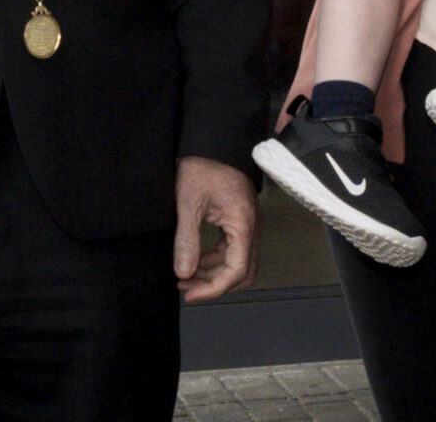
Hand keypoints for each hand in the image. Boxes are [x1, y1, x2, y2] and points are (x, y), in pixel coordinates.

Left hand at [173, 157, 259, 302]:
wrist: (213, 141)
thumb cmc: (204, 164)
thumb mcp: (189, 203)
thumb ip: (187, 240)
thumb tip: (184, 272)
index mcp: (243, 223)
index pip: (236, 271)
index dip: (213, 289)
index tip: (191, 294)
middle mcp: (252, 226)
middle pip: (243, 273)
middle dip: (216, 286)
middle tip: (189, 289)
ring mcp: (248, 223)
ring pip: (239, 263)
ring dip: (214, 274)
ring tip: (186, 276)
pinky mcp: (240, 219)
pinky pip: (233, 249)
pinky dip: (216, 260)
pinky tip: (196, 260)